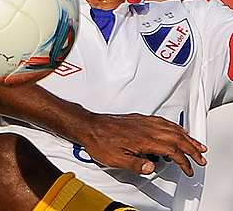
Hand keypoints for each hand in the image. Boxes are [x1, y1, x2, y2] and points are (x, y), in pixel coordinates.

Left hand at [80, 113, 206, 175]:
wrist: (89, 126)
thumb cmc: (100, 141)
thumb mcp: (116, 159)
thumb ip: (136, 165)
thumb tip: (151, 168)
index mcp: (143, 140)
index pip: (171, 151)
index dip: (183, 161)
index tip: (188, 169)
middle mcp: (145, 128)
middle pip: (176, 138)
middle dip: (192, 148)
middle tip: (201, 157)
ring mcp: (142, 122)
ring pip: (171, 128)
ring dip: (186, 137)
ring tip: (196, 144)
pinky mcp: (138, 119)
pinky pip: (162, 121)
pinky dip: (174, 126)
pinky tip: (177, 129)